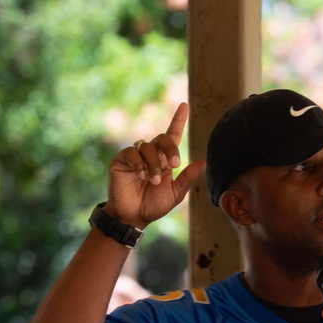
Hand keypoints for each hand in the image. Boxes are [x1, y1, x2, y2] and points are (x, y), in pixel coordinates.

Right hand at [105, 102, 206, 228]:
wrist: (133, 217)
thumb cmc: (153, 206)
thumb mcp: (175, 194)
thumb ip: (186, 179)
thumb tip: (201, 162)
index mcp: (164, 160)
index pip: (172, 135)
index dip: (178, 120)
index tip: (184, 105)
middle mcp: (151, 154)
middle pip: (163, 138)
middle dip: (171, 149)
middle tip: (174, 165)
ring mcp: (135, 156)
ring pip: (147, 146)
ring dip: (153, 164)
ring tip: (153, 181)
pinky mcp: (121, 160)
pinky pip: (131, 152)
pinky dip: (138, 163)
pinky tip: (141, 175)